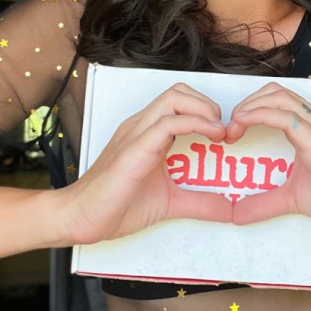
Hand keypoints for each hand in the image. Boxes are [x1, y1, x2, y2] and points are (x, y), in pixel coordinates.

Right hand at [58, 83, 232, 243]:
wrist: (80, 219)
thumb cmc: (116, 206)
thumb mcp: (170, 204)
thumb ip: (200, 203)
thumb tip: (230, 211)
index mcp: (148, 133)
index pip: (181, 101)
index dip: (208, 111)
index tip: (226, 136)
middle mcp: (142, 126)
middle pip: (179, 91)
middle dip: (208, 105)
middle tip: (223, 132)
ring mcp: (136, 134)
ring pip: (174, 98)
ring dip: (204, 110)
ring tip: (219, 134)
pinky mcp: (133, 150)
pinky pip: (166, 123)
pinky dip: (195, 124)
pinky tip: (211, 139)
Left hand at [225, 82, 310, 233]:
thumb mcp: (293, 199)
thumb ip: (265, 203)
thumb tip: (236, 215)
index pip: (275, 99)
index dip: (248, 109)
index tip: (231, 134)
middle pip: (273, 91)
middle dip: (244, 104)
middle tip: (228, 131)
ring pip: (277, 97)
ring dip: (248, 108)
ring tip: (232, 130)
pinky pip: (287, 117)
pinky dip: (259, 116)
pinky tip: (244, 128)